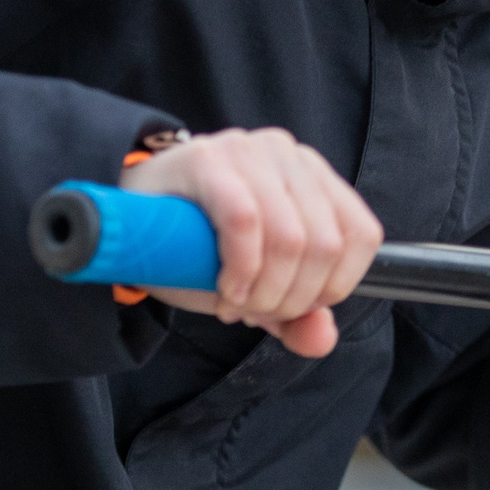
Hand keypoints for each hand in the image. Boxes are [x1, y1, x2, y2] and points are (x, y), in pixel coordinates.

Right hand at [119, 129, 382, 358]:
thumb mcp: (254, 286)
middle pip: (323, 244)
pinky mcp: (208, 158)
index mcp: (313, 177)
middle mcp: (288, 155)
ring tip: (235, 303)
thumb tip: (323, 338)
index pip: (361, 234)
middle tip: (255, 312)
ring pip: (289, 237)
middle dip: (292, 297)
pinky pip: (245, 221)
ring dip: (264, 290)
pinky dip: (240, 269)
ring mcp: (248, 151)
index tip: (294, 306)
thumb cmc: (196, 246)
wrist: (128, 217)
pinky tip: (224, 288)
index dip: (336, 285)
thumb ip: (293, 315)